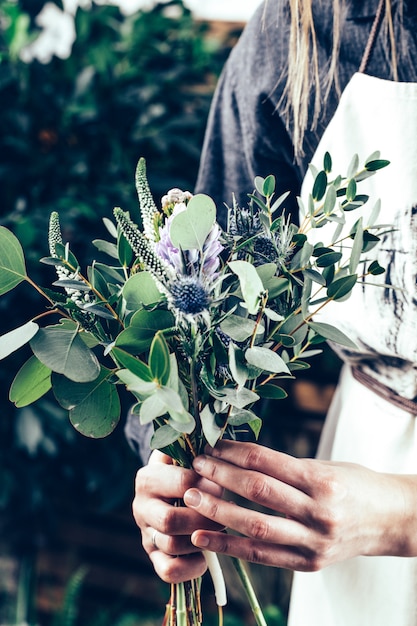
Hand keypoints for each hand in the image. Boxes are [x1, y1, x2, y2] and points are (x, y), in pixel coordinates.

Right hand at [132, 449, 223, 582]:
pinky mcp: (154, 557)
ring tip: (219, 530)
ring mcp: (145, 533)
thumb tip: (217, 442)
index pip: (181, 483)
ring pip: (171, 545)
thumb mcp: (186, 452)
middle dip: (204, 519)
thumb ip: (196, 447)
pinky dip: (190, 567)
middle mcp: (141, 506)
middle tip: (225, 512)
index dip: (208, 486)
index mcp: (148, 477)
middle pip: (170, 520)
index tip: (224, 484)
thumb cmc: (186, 467)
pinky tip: (206, 555)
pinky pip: (168, 571)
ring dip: (201, 541)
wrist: (169, 488)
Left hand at [182, 440, 416, 570]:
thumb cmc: (356, 485)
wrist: (392, 520)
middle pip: (258, 491)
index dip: (233, 452)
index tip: (211, 445)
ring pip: (256, 527)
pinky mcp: (309, 564)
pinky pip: (263, 556)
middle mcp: (318, 512)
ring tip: (190, 500)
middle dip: (221, 477)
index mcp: (322, 480)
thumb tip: (239, 458)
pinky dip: (230, 547)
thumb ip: (287, 468)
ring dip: (218, 513)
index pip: (267, 461)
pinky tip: (206, 538)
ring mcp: (314, 542)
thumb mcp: (326, 467)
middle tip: (194, 467)